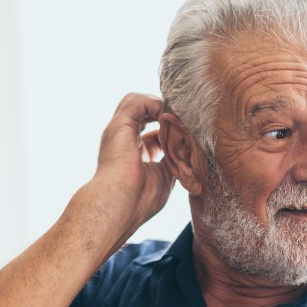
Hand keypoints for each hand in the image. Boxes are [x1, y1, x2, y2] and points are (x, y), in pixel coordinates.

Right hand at [89, 93, 175, 235]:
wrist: (120, 205)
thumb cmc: (140, 199)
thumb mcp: (165, 176)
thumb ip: (173, 159)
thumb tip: (187, 148)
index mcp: (132, 153)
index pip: (153, 131)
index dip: (171, 131)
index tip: (187, 140)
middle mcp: (123, 138)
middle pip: (145, 113)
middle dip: (166, 115)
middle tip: (183, 125)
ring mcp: (119, 130)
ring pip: (139, 102)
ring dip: (161, 108)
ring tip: (176, 122)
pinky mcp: (120, 124)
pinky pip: (139, 101)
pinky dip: (157, 106)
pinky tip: (168, 121)